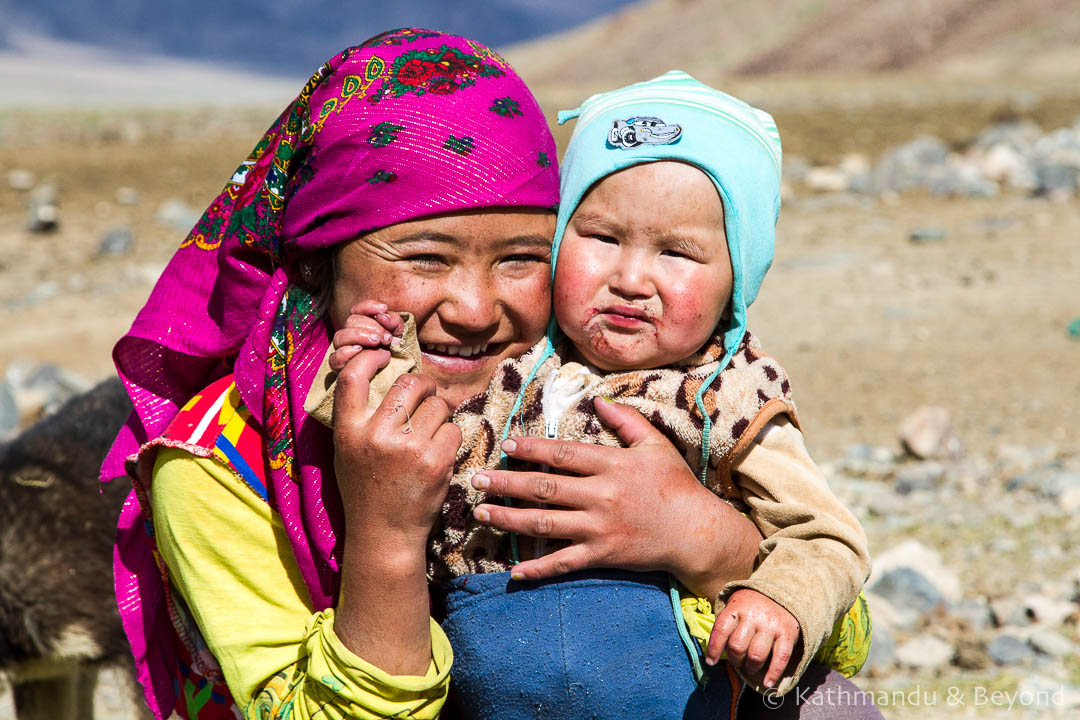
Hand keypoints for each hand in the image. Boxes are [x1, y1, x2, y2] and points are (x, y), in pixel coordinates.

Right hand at [330, 300, 404, 371]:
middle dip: (371, 326)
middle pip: (351, 321)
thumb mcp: (399, 334)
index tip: (383, 308)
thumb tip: (383, 316)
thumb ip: (394, 321)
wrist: (396, 373)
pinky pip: (335, 357)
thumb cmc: (396, 352)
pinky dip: (347, 352)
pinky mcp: (340, 367)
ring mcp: (344, 351)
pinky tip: (360, 351)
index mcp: (363, 325)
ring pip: (340, 336)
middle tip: (387, 337)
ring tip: (376, 342)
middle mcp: (351, 336)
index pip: (357, 310)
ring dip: (359, 336)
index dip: (368, 306)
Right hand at [331, 350, 460, 674]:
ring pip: (438, 405)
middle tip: (425, 395)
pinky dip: (450, 438)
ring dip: (440, 413)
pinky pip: (453, 429)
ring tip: (430, 432)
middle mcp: (376, 436)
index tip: (384, 355)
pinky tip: (438, 453)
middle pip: (409, 382)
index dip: (371, 357)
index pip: (353, 376)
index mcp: (348, 431)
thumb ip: (359, 416)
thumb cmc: (365, 488)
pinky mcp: (436, 462)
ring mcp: (408, 448)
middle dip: (423, 385)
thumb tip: (383, 371)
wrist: (384, 534)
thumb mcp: (347, 451)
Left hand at [470, 398, 760, 595]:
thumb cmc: (675, 485)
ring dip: (509, 519)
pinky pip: (564, 563)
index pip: (562, 454)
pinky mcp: (602, 555)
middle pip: (543, 488)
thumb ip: (626, 421)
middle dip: (505, 484)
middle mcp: (601, 496)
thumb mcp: (655, 445)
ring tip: (482, 513)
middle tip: (476, 480)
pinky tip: (514, 571)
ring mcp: (599, 528)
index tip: (505, 446)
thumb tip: (599, 401)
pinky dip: (538, 568)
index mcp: (611, 465)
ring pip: (544, 524)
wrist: (697, 531)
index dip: (530, 449)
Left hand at [707, 588, 799, 688]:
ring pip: (756, 655)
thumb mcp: (736, 606)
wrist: (783, 593)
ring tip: (750, 667)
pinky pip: (780, 658)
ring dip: (750, 667)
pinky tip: (767, 683)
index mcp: (737, 607)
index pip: (721, 630)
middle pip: (738, 646)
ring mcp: (771, 624)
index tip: (711, 662)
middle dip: (735, 660)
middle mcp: (754, 615)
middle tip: (737, 661)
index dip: (713, 649)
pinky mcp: (788, 633)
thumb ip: (727, 624)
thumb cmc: (753, 607)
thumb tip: (714, 652)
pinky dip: (773, 673)